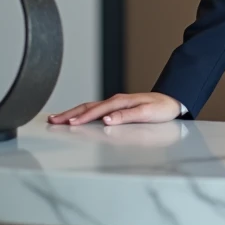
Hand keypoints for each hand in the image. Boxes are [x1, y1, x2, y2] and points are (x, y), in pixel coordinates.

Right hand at [47, 92, 181, 125]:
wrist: (172, 101)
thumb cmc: (161, 109)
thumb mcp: (147, 113)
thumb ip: (126, 116)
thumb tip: (107, 119)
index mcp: (120, 102)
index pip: (97, 110)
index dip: (82, 117)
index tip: (67, 123)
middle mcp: (115, 101)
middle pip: (88, 107)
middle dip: (69, 113)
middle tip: (52, 119)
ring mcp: (115, 104)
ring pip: (89, 107)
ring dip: (72, 112)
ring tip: (57, 118)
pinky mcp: (116, 107)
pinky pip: (95, 109)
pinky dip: (82, 113)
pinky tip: (76, 117)